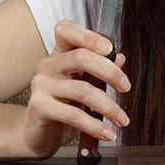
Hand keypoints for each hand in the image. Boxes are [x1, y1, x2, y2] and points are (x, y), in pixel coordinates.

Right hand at [18, 20, 130, 157]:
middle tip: (126, 87)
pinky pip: (73, 115)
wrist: (38, 133)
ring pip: (82, 90)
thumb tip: (120, 58)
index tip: (110, 48)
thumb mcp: (85, 85)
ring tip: (122, 119)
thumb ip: (100, 71)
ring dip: (108, 106)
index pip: (66, 30)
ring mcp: (41, 84)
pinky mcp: (39, 107)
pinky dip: (95, 125)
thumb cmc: (65, 105)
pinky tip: (107, 133)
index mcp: (59, 53)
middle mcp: (48, 64)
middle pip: (81, 57)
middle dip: (110, 72)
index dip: (89, 36)